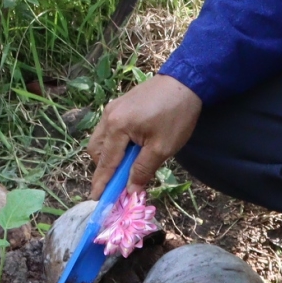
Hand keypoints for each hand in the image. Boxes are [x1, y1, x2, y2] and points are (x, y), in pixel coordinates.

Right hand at [87, 74, 201, 196]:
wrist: (186, 82)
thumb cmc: (176, 116)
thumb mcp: (162, 147)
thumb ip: (143, 170)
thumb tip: (130, 189)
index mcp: (117, 127)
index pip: (106, 163)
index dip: (101, 183)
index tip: (95, 200)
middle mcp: (108, 117)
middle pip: (96, 151)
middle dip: (104, 168)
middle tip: (121, 180)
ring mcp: (112, 109)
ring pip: (101, 139)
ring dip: (109, 155)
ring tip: (129, 164)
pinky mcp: (119, 105)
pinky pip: (109, 129)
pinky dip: (115, 143)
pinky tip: (132, 147)